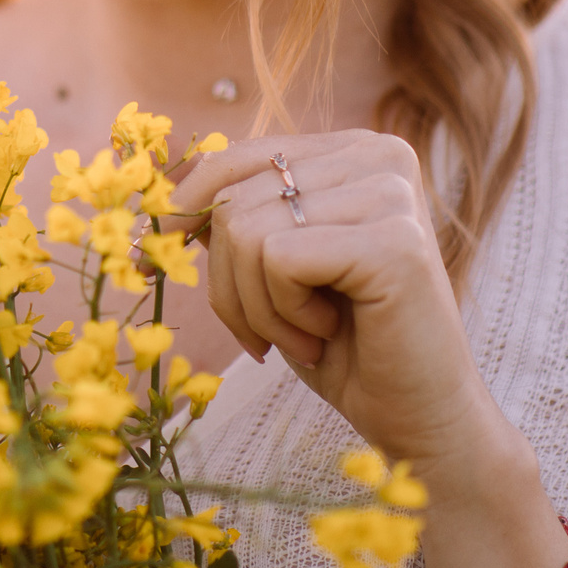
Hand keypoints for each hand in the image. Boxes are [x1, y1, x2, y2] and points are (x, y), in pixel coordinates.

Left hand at [169, 130, 507, 476]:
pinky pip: (278, 259)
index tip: (149, 256)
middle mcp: (379, 155)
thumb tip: (164, 196)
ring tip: (306, 335)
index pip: (236, 158)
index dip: (185, 208)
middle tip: (270, 334)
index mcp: (354, 150)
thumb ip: (240, 217)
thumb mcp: (278, 269)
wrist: (418, 416)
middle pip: (234, 197)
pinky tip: (328, 333)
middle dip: (228, 283)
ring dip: (258, 306)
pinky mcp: (394, 240)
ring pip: (246, 229)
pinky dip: (284, 313)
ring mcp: (390, 193)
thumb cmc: (345, 345)